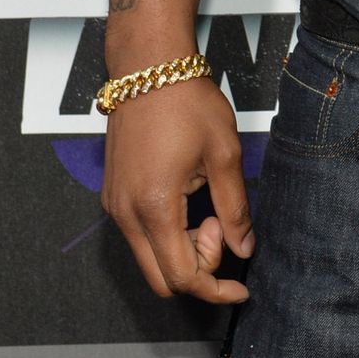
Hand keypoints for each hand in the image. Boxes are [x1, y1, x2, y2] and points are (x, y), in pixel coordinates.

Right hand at [101, 77, 254, 303]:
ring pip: (149, 258)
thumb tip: (244, 248)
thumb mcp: (224, 154)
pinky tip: (190, 201)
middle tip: (223, 229)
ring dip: (183, 250)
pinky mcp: (113, 194)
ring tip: (209, 207)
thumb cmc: (187, 102)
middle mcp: (126, 214)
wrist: (149, 67)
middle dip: (198, 270)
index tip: (241, 287)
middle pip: (160, 278)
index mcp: (154, 207)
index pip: (182, 276)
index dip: (215, 290)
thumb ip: (235, 208)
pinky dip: (168, 234)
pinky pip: (140, 235)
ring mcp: (115, 205)